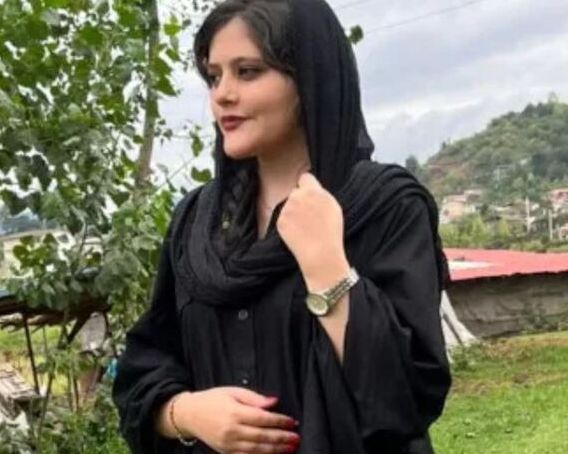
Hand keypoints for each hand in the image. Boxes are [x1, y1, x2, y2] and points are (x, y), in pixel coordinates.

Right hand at [177, 387, 299, 453]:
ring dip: (275, 450)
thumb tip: (274, 402)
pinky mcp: (225, 452)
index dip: (279, 421)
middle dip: (281, 438)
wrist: (190, 414)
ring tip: (290, 448)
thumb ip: (254, 398)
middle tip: (296, 437)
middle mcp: (231, 430)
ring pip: (256, 450)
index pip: (262, 419)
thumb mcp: (233, 391)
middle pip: (261, 436)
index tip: (292, 422)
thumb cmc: (213, 399)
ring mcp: (228, 444)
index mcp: (234, 412)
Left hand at [277, 173, 349, 290]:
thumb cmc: (331, 232)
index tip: (309, 194)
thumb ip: (320, 194)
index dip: (307, 186)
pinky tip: (298, 233)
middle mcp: (298, 197)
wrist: (320, 253)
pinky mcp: (280, 221)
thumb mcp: (333, 207)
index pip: (305, 177)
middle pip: (295, 192)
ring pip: (288, 206)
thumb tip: (312, 188)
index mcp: (313, 191)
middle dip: (299, 200)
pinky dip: (289, 224)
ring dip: (293, 212)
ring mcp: (287, 209)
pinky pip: (283, 218)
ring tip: (305, 227)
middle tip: (308, 216)